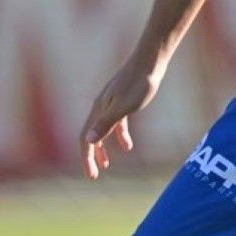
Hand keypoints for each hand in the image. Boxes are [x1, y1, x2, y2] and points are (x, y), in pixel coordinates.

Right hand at [80, 56, 163, 178]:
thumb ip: (107, 123)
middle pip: (90, 136)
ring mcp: (111, 103)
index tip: (91, 176)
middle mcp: (100, 106)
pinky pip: (116, 123)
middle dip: (91, 156)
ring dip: (102, 148)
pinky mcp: (123, 100)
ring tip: (106, 164)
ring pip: (102, 130)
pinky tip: (128, 146)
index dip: (86, 158)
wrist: (150, 60)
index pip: (85, 139)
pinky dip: (119, 136)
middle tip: (94, 175)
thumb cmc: (139, 83)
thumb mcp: (124, 107)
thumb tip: (88, 141)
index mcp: (98, 109)